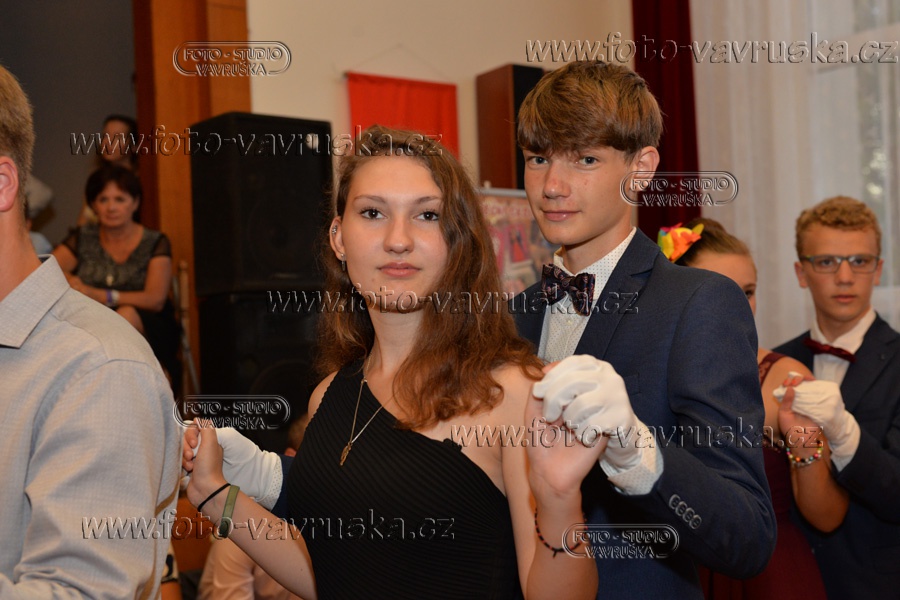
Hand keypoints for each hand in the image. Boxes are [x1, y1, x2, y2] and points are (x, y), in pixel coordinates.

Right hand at [184, 425, 281, 508]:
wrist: (205, 489)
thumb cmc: (209, 468)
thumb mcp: (211, 443)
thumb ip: (206, 427)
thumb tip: (198, 419)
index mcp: (209, 441)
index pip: (194, 429)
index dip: (191, 435)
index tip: (194, 443)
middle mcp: (202, 449)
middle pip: (185, 440)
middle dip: (186, 448)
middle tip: (192, 456)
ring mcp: (195, 459)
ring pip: (181, 450)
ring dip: (184, 458)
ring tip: (191, 466)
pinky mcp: (188, 468)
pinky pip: (178, 461)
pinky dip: (181, 465)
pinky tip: (188, 471)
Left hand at [532, 355, 641, 470]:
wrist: (557, 467)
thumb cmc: (547, 432)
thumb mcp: (537, 405)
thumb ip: (543, 384)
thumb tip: (548, 369)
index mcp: (585, 372)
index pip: (571, 363)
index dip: (552, 378)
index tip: (540, 394)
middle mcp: (604, 380)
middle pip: (574, 380)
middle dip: (554, 400)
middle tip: (551, 418)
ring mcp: (613, 401)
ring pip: (583, 403)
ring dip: (569, 420)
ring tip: (570, 428)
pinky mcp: (619, 422)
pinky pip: (595, 423)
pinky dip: (582, 434)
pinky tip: (583, 437)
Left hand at [774, 372, 859, 462]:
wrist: (803, 440)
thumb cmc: (790, 428)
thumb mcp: (784, 414)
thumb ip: (786, 401)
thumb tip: (791, 388)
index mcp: (787, 401)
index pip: (787, 387)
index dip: (788, 382)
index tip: (788, 383)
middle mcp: (797, 400)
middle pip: (798, 384)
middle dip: (798, 379)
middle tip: (797, 381)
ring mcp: (808, 402)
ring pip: (808, 387)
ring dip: (808, 380)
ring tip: (807, 380)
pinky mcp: (817, 405)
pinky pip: (818, 394)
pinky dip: (818, 388)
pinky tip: (816, 384)